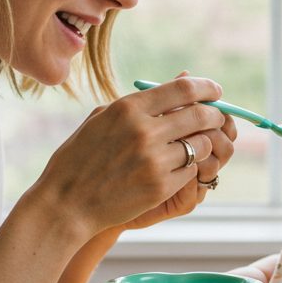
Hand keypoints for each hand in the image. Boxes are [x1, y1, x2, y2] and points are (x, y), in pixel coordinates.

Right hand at [27, 77, 226, 238]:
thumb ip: (140, 100)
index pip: (184, 89)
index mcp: (128, 107)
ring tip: (194, 146)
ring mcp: (153, 160)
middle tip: (216, 119)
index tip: (215, 91)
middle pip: (201, 115)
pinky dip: (190, 168)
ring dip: (203, 144)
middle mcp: (144, 130)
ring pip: (201, 145)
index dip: (207, 88)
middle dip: (214, 116)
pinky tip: (176, 169)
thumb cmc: (79, 158)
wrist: (65, 203)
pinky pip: (191, 171)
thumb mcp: (101, 119)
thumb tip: (181, 79)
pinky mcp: (160, 186)